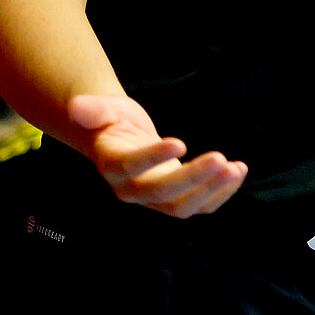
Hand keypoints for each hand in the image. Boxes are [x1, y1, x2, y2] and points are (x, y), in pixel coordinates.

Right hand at [67, 94, 246, 216]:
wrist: (121, 139)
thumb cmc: (112, 121)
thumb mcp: (103, 109)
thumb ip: (93, 110)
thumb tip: (76, 106)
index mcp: (112, 166)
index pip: (131, 167)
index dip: (153, 158)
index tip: (180, 142)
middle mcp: (132, 191)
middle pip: (162, 194)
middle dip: (192, 178)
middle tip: (220, 158)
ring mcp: (155, 201)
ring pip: (182, 208)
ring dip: (211, 191)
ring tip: (235, 168)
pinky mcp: (175, 201)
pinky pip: (200, 206)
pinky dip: (221, 193)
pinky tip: (238, 172)